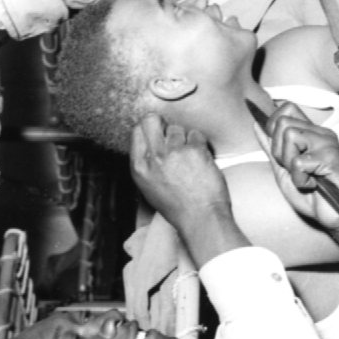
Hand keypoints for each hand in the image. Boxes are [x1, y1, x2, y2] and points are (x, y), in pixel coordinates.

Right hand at [130, 115, 229, 233]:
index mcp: (139, 167)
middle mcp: (154, 157)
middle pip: (152, 120)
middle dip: (163, 124)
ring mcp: (174, 152)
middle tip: (173, 136)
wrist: (201, 218)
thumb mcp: (149, 187)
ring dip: (185, 139)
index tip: (158, 131)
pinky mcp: (194, 150)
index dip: (149, 128)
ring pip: (178, 128)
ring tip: (190, 158)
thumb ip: (147, 163)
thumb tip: (150, 142)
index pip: (137, 130)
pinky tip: (200, 160)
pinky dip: (200, 144)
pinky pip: (196, 134)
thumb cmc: (178, 207)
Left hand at [264, 101, 338, 258]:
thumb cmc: (314, 195)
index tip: (281, 153)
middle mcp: (321, 133)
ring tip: (304, 176)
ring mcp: (328, 143)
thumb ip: (271, 147)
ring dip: (290, 164)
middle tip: (294, 169)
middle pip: (283, 122)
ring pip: (290, 136)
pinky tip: (313, 185)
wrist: (336, 217)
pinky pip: (298, 162)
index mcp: (311, 133)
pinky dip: (300, 180)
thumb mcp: (284, 170)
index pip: (287, 109)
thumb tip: (256, 125)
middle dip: (279, 151)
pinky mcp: (331, 158)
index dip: (274, 128)